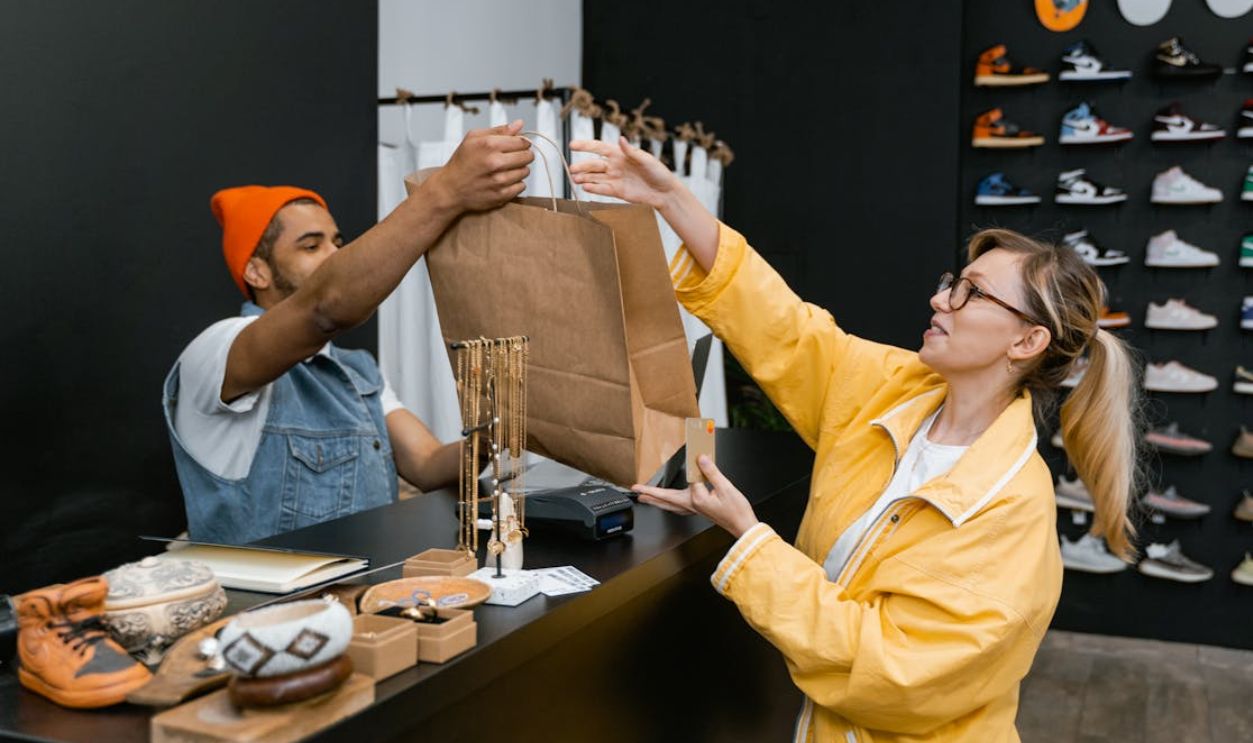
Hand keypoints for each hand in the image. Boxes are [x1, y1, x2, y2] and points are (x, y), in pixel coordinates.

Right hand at [431, 120, 532, 212]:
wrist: (450, 189)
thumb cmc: (461, 162)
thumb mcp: (473, 138)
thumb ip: (498, 130)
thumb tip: (519, 124)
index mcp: (489, 145)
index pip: (522, 141)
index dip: (523, 143)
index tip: (519, 145)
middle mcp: (495, 163)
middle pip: (528, 156)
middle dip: (524, 155)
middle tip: (514, 157)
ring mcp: (499, 181)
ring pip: (525, 172)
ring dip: (519, 170)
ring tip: (506, 169)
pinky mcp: (501, 195)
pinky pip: (521, 186)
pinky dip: (516, 184)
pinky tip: (504, 180)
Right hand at [569, 136, 679, 210]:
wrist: (664, 192)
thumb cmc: (658, 172)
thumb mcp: (646, 159)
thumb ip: (631, 151)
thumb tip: (621, 139)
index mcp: (620, 154)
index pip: (599, 148)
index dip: (585, 146)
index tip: (572, 145)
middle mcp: (614, 165)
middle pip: (594, 165)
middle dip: (582, 166)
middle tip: (571, 169)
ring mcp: (614, 179)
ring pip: (595, 177)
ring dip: (584, 178)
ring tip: (575, 179)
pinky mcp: (616, 191)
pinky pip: (602, 189)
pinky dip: (593, 188)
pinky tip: (585, 188)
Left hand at [631, 456, 759, 538]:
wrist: (743, 526)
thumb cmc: (736, 511)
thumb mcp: (725, 488)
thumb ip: (711, 472)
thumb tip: (701, 459)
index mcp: (697, 499)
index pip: (688, 478)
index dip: (692, 464)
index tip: (694, 453)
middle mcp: (692, 505)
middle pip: (666, 499)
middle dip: (650, 494)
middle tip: (637, 491)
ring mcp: (694, 509)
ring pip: (670, 505)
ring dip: (657, 501)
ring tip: (646, 497)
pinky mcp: (699, 510)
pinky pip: (678, 507)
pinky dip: (669, 504)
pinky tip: (669, 503)